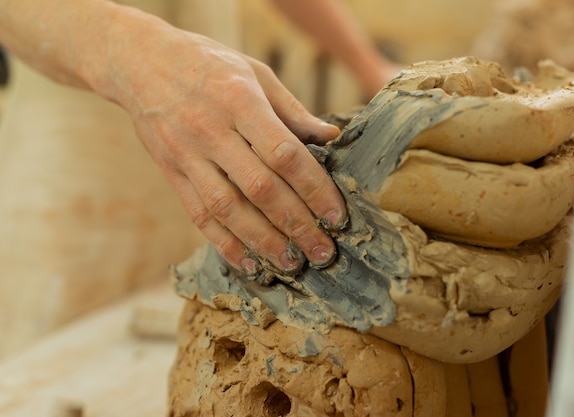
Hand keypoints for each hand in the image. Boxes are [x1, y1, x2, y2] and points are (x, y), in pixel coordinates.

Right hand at [105, 16, 346, 273]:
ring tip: (292, 264)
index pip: (284, 154)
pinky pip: (198, 214)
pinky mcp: (171, 173)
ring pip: (228, 209)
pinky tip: (249, 264)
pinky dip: (224, 243)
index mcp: (240, 101)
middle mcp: (211, 131)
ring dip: (263, 242)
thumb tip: (331, 137)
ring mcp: (187, 155)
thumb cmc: (209, 64)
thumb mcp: (255, 72)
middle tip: (323, 252)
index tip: (336, 217)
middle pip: (260, 188)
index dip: (314, 189)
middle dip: (296, 225)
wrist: (141, 62)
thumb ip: (293, 110)